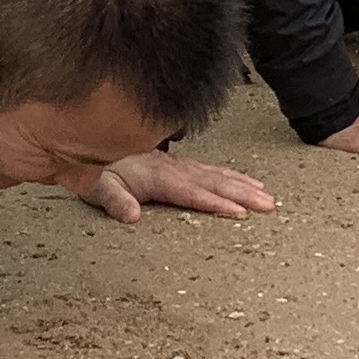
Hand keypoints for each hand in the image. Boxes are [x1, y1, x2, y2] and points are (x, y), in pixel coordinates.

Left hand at [86, 151, 277, 220]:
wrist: (91, 143)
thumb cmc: (94, 169)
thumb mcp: (96, 186)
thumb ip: (114, 200)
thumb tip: (131, 215)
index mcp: (156, 176)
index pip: (191, 192)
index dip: (215, 202)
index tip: (239, 212)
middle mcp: (173, 168)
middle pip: (212, 182)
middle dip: (242, 194)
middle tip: (267, 205)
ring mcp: (179, 165)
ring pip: (217, 175)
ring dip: (243, 185)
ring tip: (266, 196)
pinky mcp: (181, 165)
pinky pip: (212, 170)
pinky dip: (233, 176)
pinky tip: (247, 181)